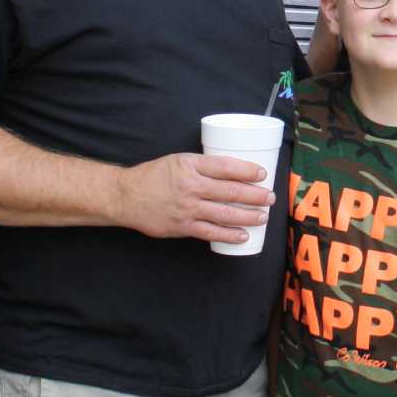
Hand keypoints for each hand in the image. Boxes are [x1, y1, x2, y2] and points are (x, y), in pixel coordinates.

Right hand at [117, 152, 274, 244]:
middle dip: (255, 195)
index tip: (263, 174)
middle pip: (231, 191)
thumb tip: (232, 172)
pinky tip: (243, 235)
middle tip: (270, 197)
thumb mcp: (178, 161)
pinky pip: (212, 232)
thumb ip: (203, 166)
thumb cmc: (154, 176)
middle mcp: (191, 186)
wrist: (126, 196)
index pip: (227, 166)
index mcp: (191, 165)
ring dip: (249, 216)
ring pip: (225, 213)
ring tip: (263, 216)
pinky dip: (229, 235)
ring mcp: (188, 208)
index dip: (248, 170)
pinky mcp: (183, 226)